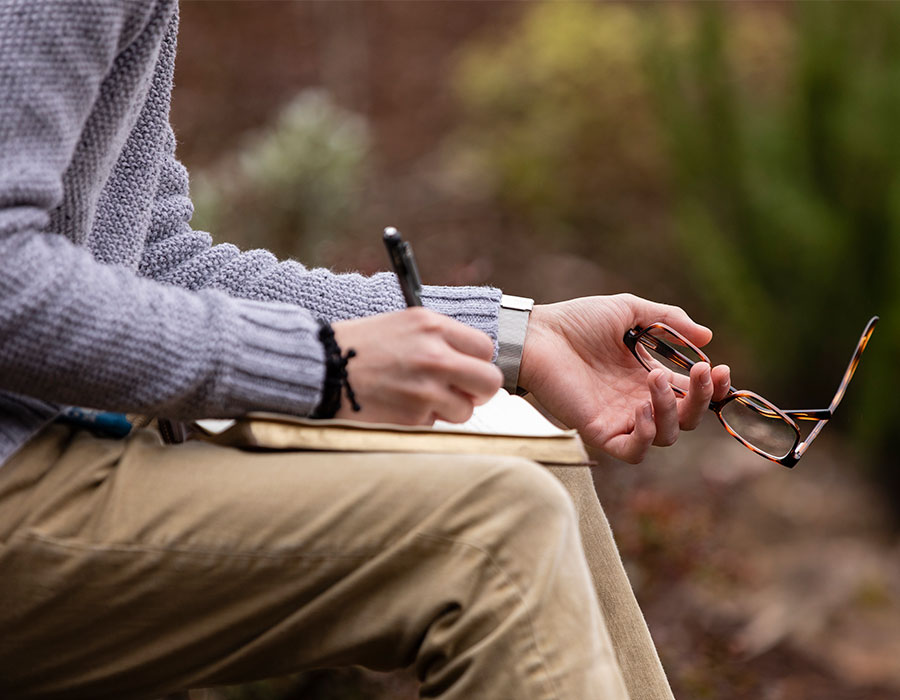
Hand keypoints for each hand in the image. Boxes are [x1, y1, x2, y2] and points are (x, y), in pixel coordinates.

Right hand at [331, 308, 502, 423]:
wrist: (322, 368)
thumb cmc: (361, 345)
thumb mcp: (404, 324)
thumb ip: (441, 338)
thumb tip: (475, 361)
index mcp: (432, 326)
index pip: (486, 348)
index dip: (479, 362)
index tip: (469, 368)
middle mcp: (434, 356)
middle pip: (489, 382)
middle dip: (479, 390)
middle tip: (464, 391)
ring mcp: (426, 389)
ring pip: (466, 409)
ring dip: (449, 408)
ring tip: (420, 397)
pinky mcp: (413, 417)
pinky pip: (437, 424)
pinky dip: (423, 419)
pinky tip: (400, 405)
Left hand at [519, 294, 731, 462]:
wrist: (539, 334)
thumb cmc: (577, 321)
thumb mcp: (629, 312)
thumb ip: (668, 320)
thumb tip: (707, 337)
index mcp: (647, 376)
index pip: (692, 394)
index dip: (712, 387)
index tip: (720, 368)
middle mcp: (637, 402)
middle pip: (686, 420)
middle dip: (701, 399)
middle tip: (700, 371)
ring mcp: (619, 419)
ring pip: (666, 437)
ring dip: (671, 410)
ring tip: (654, 379)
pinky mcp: (598, 431)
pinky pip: (632, 452)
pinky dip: (646, 437)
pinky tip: (642, 408)